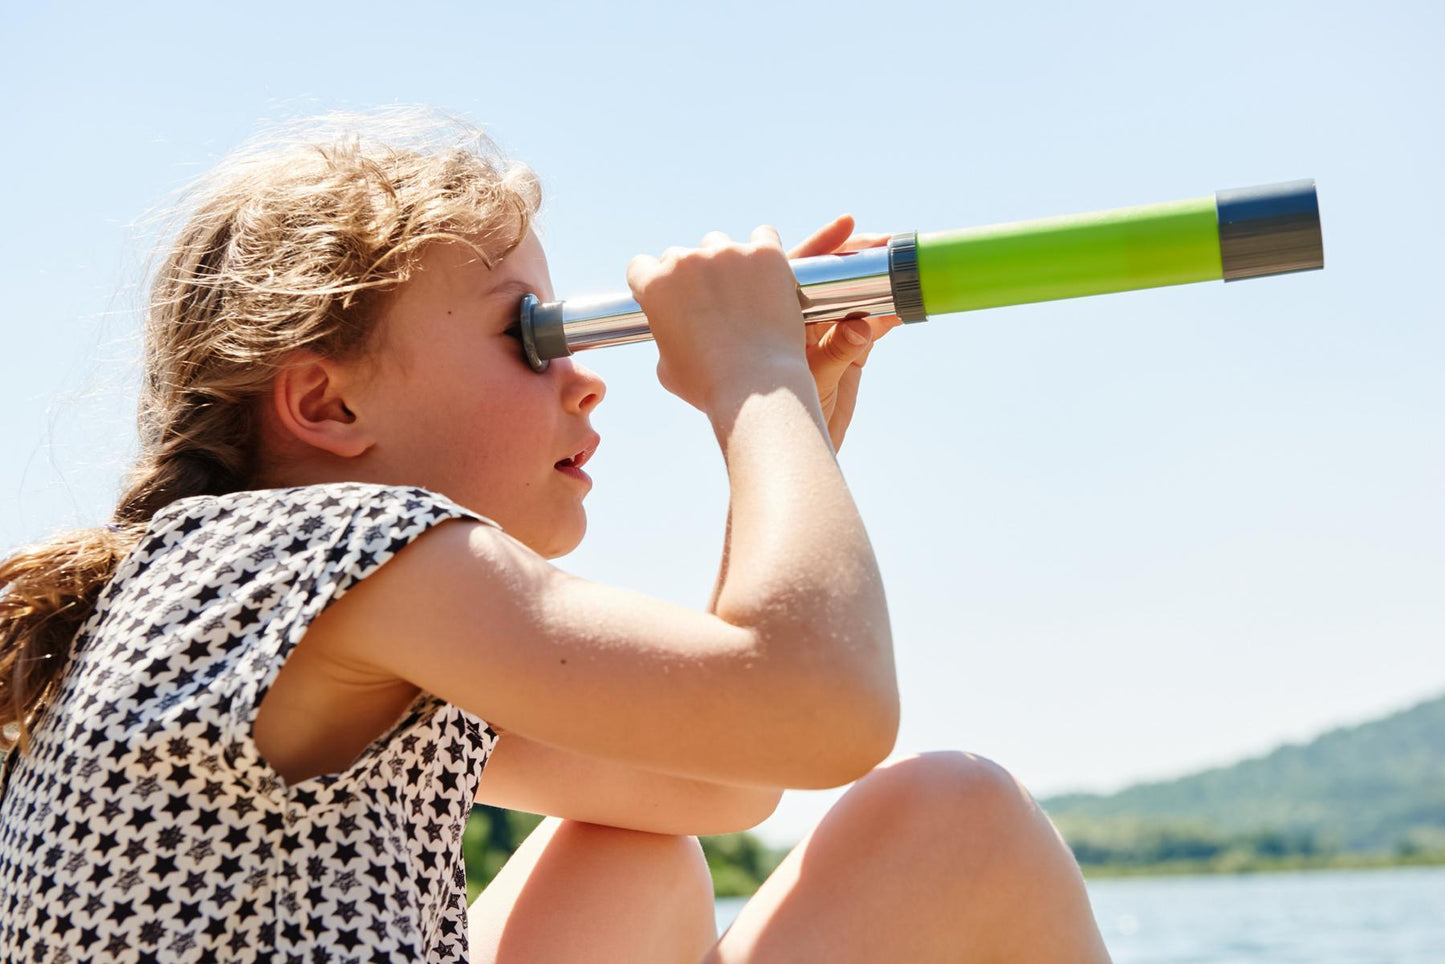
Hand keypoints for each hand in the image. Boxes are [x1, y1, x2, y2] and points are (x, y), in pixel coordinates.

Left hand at [787, 214, 903, 451]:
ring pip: (855, 295)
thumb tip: (861, 329)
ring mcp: (826, 331)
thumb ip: (834, 354)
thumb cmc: (777, 414)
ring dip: (879, 281)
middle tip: (886, 242)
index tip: (848, 224)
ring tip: (904, 266)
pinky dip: (890, 314)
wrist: (790, 446)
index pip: (798, 268)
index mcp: (774, 312)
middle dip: (858, 256)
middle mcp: (799, 316)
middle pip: (831, 275)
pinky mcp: (851, 350)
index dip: (823, 245)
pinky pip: (873, 323)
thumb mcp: (808, 380)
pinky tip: (905, 306)